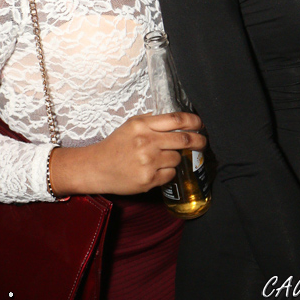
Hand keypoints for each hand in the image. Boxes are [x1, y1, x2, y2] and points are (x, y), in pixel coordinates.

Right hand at [49, 111, 205, 196]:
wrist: (97, 167)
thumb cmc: (116, 145)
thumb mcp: (131, 125)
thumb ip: (152, 120)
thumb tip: (177, 120)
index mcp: (143, 125)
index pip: (176, 120)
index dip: (194, 121)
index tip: (201, 124)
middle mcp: (147, 142)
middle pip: (184, 139)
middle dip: (198, 141)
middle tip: (202, 142)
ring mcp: (148, 162)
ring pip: (177, 158)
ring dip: (175, 158)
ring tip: (161, 158)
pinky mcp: (149, 179)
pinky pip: (170, 174)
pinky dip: (167, 172)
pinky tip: (155, 170)